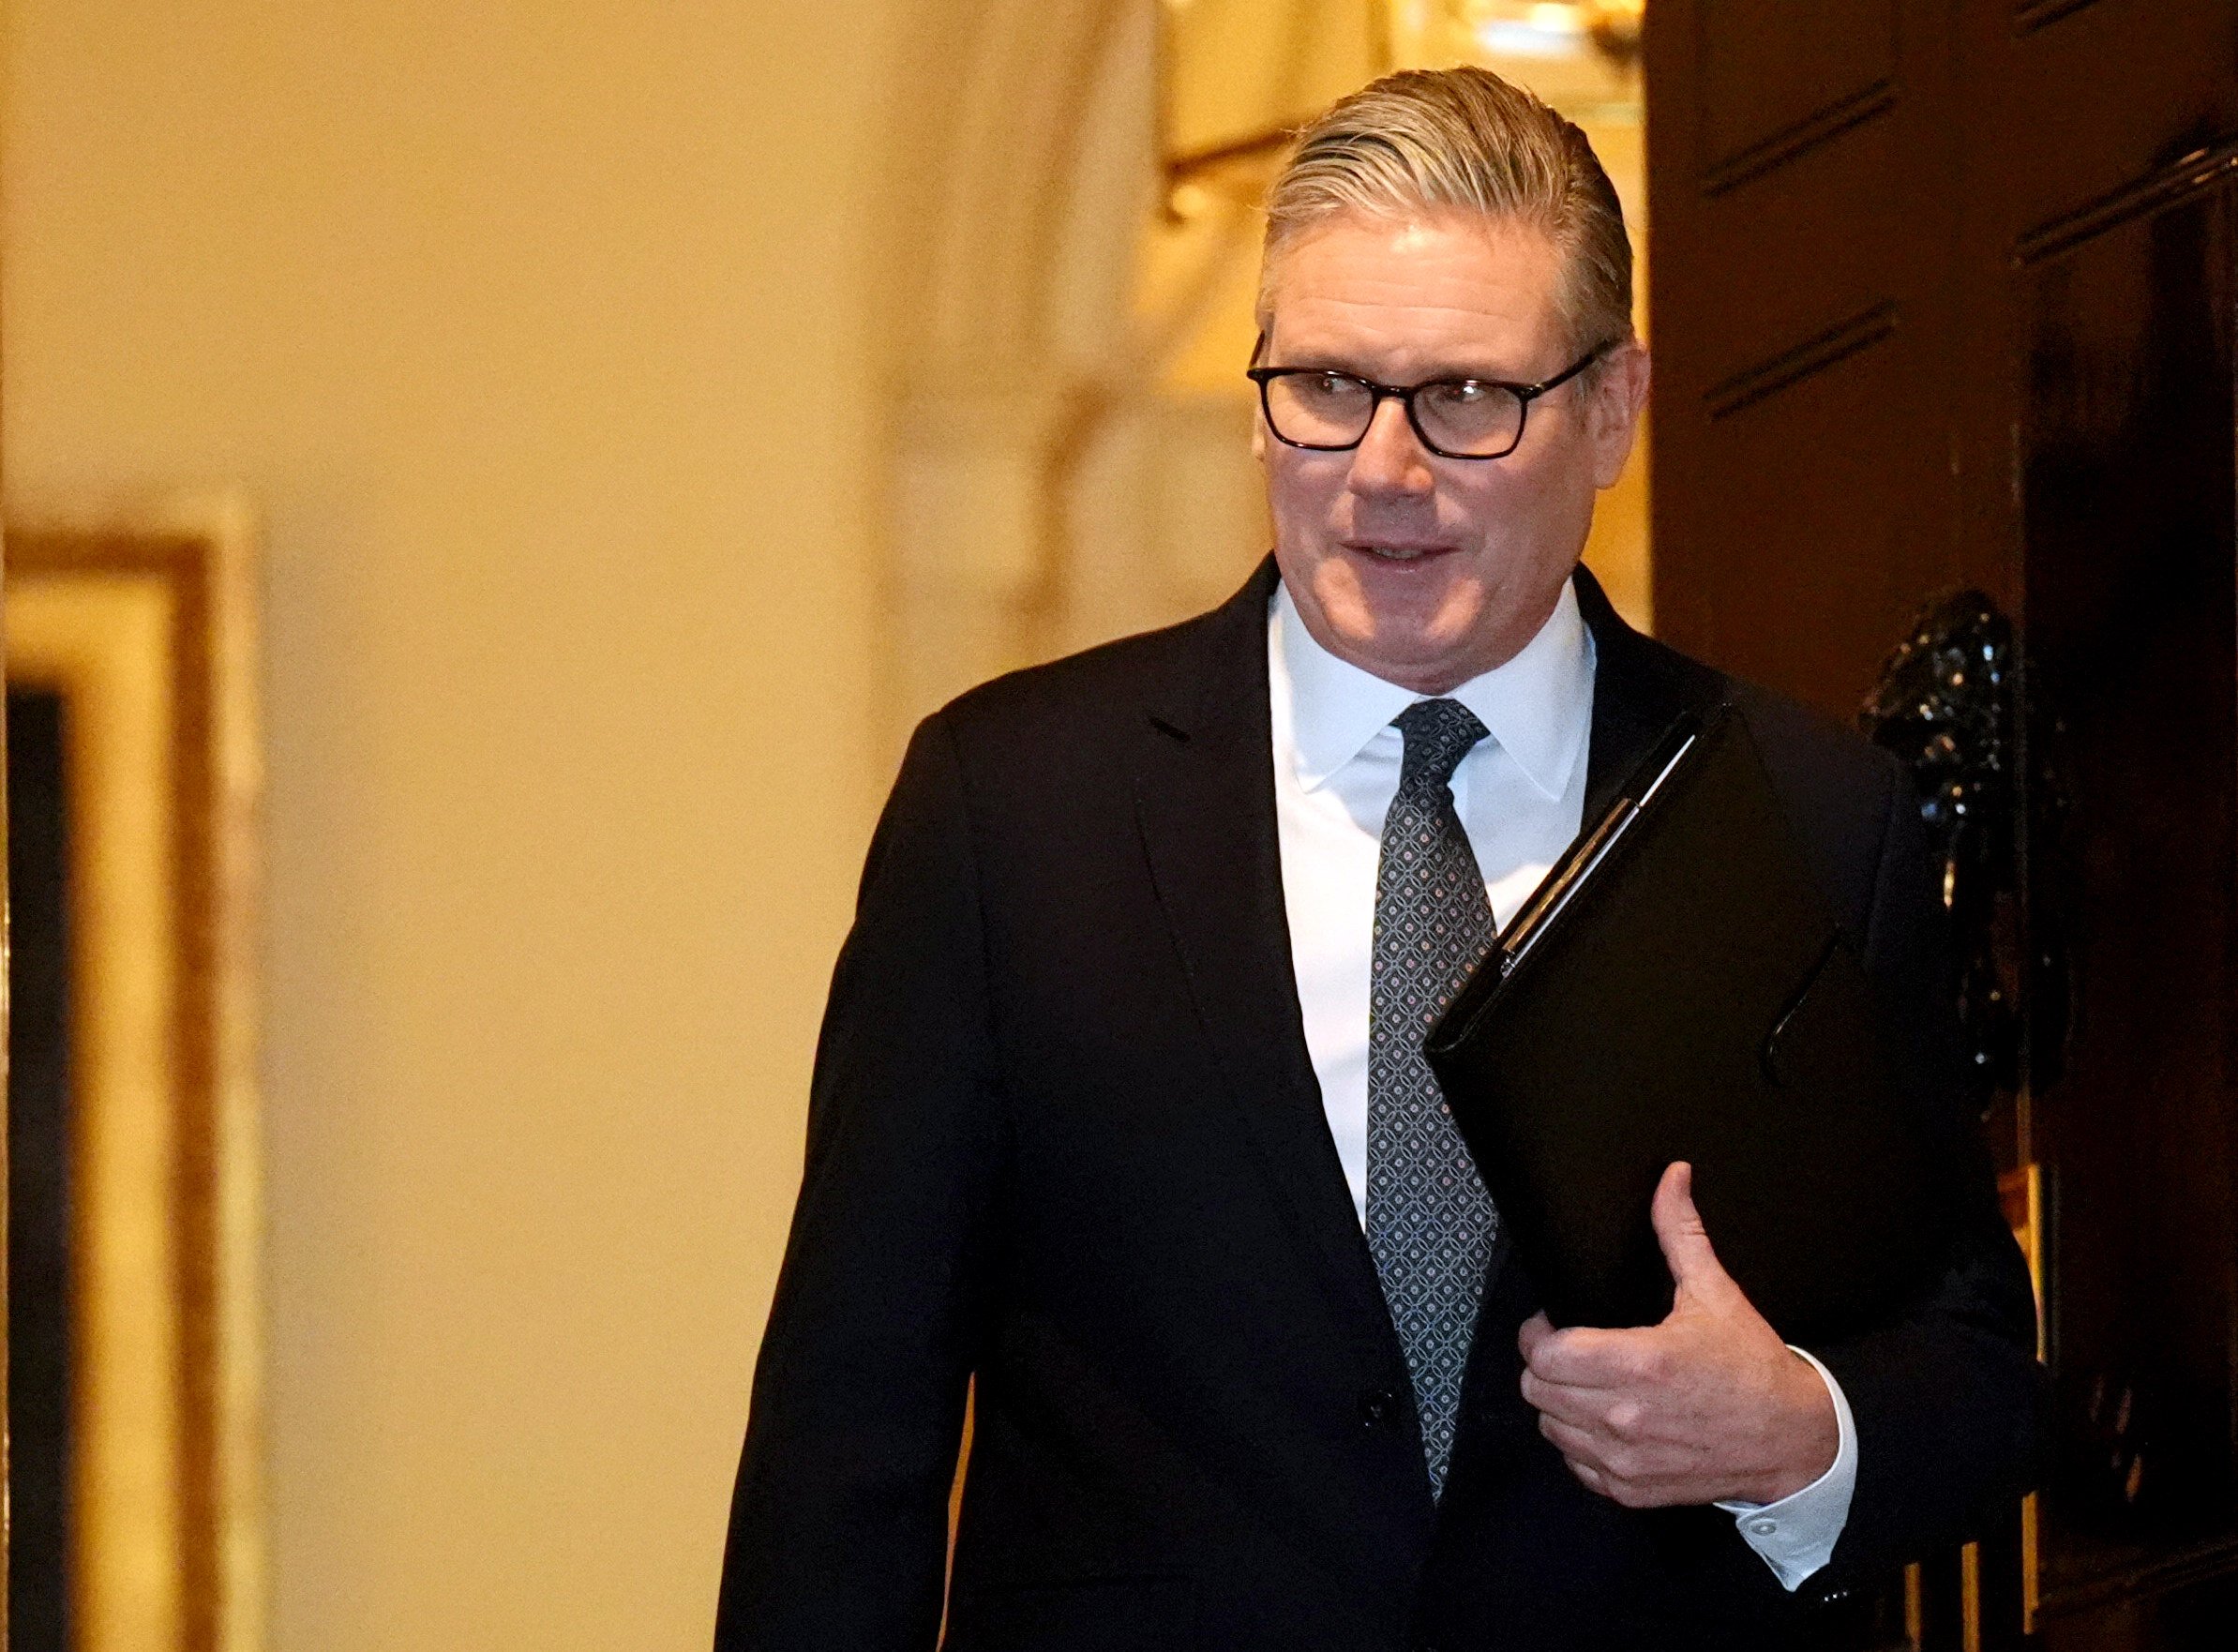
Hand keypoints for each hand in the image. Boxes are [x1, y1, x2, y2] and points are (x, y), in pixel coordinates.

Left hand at [1516, 1161, 1838, 1507]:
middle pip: (1536, 1390)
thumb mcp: (1715, 1293)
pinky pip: (1576, 1466)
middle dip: (1545, 1366)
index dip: (1538, 1333)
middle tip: (1568, 1352)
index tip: (1552, 1324)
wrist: (1794, 1439)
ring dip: (1559, 1405)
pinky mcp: (1633, 1489)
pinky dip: (1580, 1446)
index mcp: (1640, 1362)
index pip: (1544, 1353)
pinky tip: (1605, 1423)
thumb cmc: (1753, 1368)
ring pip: (1550, 1427)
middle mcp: (1626, 1415)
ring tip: (1587, 1385)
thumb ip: (1680, 1232)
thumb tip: (1671, 1179)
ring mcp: (1627, 1458)